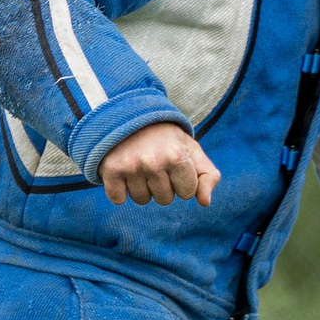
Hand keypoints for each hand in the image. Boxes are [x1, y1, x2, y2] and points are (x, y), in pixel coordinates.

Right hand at [99, 121, 219, 206]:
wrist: (128, 115)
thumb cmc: (165, 138)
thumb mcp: (191, 149)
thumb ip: (208, 175)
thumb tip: (205, 203)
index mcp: (177, 156)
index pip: (187, 193)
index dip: (182, 181)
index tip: (174, 164)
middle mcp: (153, 162)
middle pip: (165, 199)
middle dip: (162, 186)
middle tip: (155, 163)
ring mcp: (130, 167)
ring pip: (142, 200)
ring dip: (141, 187)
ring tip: (139, 165)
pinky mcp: (111, 171)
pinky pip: (118, 199)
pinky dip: (120, 190)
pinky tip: (123, 172)